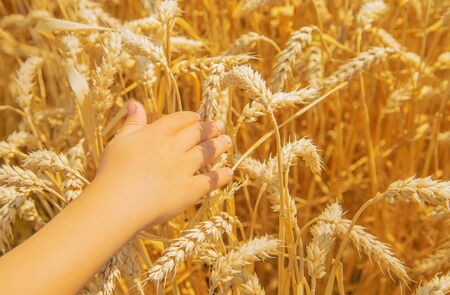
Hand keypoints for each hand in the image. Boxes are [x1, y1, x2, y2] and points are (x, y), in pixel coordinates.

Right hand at [93, 101, 232, 230]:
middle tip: (218, 126)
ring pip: (207, 152)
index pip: (180, 120)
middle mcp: (173, 148)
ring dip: (219, 145)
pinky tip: (229, 172)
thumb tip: (135, 104)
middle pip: (197, 133)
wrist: (118, 202)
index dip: (192, 118)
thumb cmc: (112, 172)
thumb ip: (132, 123)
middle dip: (210, 128)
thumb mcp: (119, 142)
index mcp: (156, 134)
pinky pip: (211, 180)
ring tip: (227, 141)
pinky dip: (222, 175)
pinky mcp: (190, 190)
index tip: (199, 117)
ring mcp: (184, 168)